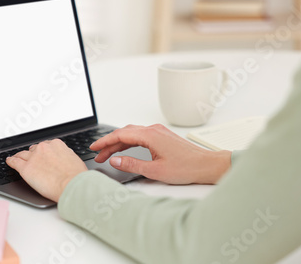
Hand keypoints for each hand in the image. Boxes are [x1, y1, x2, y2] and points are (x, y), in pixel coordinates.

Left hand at [6, 139, 87, 201]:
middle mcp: (43, 148)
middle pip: (34, 150)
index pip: (46, 145)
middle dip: (34, 155)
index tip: (43, 155)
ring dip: (20, 156)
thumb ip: (65, 156)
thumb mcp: (74, 159)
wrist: (71, 185)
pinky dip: (11, 161)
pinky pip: (15, 162)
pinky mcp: (26, 169)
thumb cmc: (76, 176)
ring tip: (17, 158)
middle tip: (33, 160)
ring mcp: (33, 158)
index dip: (43, 152)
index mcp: (56, 144)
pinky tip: (9, 161)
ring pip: (23, 155)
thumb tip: (63, 158)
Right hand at [91, 124, 230, 184]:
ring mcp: (158, 132)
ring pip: (132, 134)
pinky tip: (124, 150)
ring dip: (118, 143)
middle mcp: (153, 130)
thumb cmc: (187, 167)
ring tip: (107, 155)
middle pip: (124, 133)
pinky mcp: (162, 136)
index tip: (94, 147)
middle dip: (109, 143)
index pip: (120, 135)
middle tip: (98, 155)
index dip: (104, 141)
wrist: (207, 165)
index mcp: (150, 135)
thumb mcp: (155, 170)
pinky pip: (140, 136)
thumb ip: (132, 164)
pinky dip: (129, 142)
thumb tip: (115, 160)